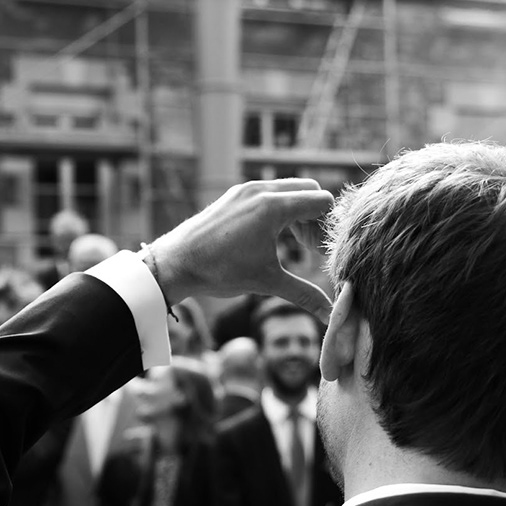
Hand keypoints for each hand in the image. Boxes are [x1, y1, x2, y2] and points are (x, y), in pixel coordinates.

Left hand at [146, 180, 335, 317]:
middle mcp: (261, 190)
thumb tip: (331, 315)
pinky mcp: (233, 195)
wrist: (174, 264)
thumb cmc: (220, 271)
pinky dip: (278, 208)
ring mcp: (245, 190)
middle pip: (309, 190)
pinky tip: (269, 236)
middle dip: (316, 217)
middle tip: (309, 248)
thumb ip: (304, 294)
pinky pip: (267, 192)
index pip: (322, 201)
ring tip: (293, 243)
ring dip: (297, 212)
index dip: (327, 227)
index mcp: (273, 206)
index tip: (318, 252)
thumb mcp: (267, 282)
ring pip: (288, 189)